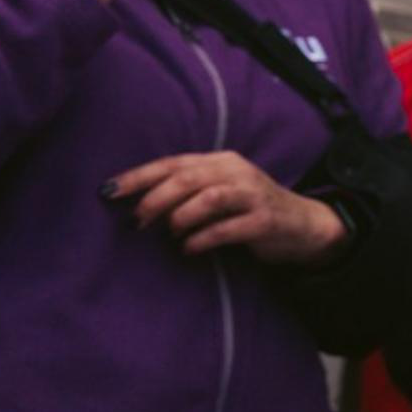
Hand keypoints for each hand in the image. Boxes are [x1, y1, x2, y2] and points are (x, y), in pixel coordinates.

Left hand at [108, 150, 347, 265]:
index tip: (108, 191)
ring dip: (180, 217)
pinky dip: (202, 239)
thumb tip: (137, 206)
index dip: (139, 176)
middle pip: (188, 178)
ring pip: (209, 198)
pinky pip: (227, 228)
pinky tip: (189, 249)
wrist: (303, 225)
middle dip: (156, 199)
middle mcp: (238, 172)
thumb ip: (187, 192)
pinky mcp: (265, 221)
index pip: (173, 163)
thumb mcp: (220, 192)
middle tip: (137, 222)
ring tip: (169, 233)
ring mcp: (254, 195)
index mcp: (221, 161)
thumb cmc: (249, 210)